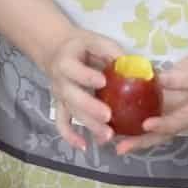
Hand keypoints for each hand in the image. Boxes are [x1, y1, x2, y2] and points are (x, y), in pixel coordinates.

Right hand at [46, 29, 123, 150]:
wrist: (56, 50)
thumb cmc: (81, 46)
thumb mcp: (94, 41)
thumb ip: (110, 51)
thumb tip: (131, 65)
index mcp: (66, 63)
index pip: (75, 71)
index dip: (87, 76)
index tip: (102, 81)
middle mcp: (60, 82)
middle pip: (72, 97)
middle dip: (90, 108)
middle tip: (108, 116)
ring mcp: (60, 97)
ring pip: (71, 114)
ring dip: (88, 126)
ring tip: (107, 136)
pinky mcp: (61, 107)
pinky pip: (62, 124)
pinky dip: (70, 137)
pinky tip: (84, 146)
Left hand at [115, 20, 187, 154]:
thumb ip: (185, 79)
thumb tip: (159, 79)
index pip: (177, 123)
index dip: (162, 125)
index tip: (145, 125)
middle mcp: (180, 119)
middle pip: (159, 134)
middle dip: (140, 141)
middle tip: (120, 147)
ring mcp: (170, 112)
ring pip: (149, 127)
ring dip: (131, 134)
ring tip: (110, 137)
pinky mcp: (162, 103)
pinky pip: (145, 111)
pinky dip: (131, 116)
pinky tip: (114, 117)